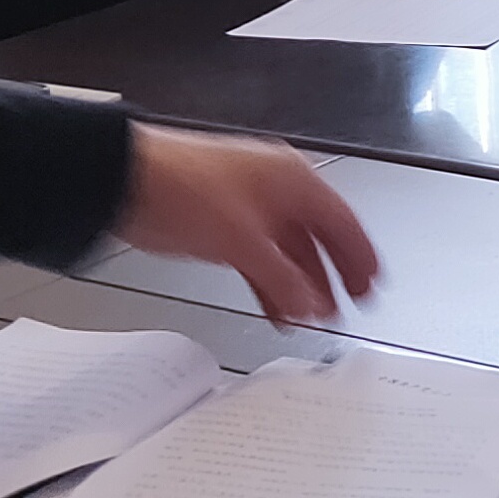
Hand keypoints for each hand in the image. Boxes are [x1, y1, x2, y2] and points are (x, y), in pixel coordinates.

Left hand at [115, 125, 378, 323]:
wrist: (126, 183)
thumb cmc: (183, 187)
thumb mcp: (244, 241)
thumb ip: (282, 276)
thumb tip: (312, 302)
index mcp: (292, 180)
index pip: (342, 221)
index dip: (360, 255)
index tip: (372, 283)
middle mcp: (275, 191)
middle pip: (317, 239)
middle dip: (331, 276)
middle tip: (348, 305)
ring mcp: (249, 210)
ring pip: (287, 253)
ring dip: (300, 286)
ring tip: (313, 317)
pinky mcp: (223, 228)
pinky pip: (260, 261)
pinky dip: (271, 284)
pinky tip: (277, 309)